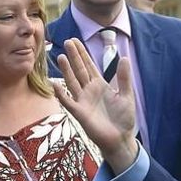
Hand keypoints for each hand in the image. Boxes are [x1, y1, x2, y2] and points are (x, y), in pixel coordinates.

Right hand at [52, 38, 138, 172]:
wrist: (120, 139)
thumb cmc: (123, 119)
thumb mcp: (126, 95)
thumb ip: (124, 78)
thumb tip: (124, 57)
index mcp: (100, 85)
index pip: (89, 66)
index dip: (82, 54)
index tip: (75, 41)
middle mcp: (89, 91)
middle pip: (79, 70)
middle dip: (74, 57)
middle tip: (68, 42)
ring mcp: (83, 101)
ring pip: (72, 82)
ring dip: (67, 70)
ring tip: (61, 57)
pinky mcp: (80, 113)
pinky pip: (68, 102)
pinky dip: (61, 94)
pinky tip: (55, 84)